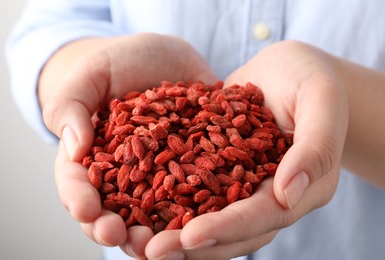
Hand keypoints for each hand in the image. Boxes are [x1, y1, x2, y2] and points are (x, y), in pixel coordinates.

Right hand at [41, 33, 217, 257]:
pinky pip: (199, 190)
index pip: (78, 183)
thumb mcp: (91, 74)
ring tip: (161, 246)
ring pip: (157, 211)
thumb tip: (74, 149)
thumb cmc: (120, 62)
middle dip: (116, 227)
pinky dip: (201, 209)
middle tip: (121, 238)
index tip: (86, 211)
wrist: (164, 58)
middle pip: (116, 209)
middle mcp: (128, 174)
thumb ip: (72, 106)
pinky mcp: (196, 166)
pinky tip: (206, 221)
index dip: (79, 199)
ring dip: (157, 232)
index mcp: (94, 157)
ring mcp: (163, 174)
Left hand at [144, 41, 347, 258]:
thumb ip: (315, 147)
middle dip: (194, 244)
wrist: (286, 69)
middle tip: (151, 252)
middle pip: (234, 231)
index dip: (228, 229)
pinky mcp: (222, 170)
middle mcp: (273, 195)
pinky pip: (196, 191)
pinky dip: (171, 202)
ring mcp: (245, 185)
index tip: (189, 237)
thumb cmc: (310, 76)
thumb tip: (289, 194)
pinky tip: (139, 207)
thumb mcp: (320, 99)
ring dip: (176, 234)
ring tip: (137, 241)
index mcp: (305, 187)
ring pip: (212, 219)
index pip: (264, 216)